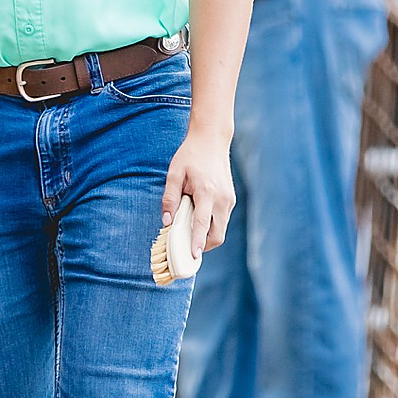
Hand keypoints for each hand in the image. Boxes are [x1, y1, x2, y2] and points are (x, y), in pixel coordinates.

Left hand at [163, 129, 235, 259]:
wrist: (212, 141)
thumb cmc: (190, 155)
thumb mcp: (174, 174)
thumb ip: (170, 199)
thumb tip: (167, 222)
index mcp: (206, 192)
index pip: (203, 224)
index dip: (197, 242)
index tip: (193, 256)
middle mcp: (222, 199)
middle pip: (217, 234)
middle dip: (203, 246)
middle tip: (185, 249)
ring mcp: (229, 200)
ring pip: (221, 230)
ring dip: (207, 237)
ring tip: (188, 234)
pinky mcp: (231, 200)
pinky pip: (222, 221)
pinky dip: (211, 226)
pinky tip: (197, 221)